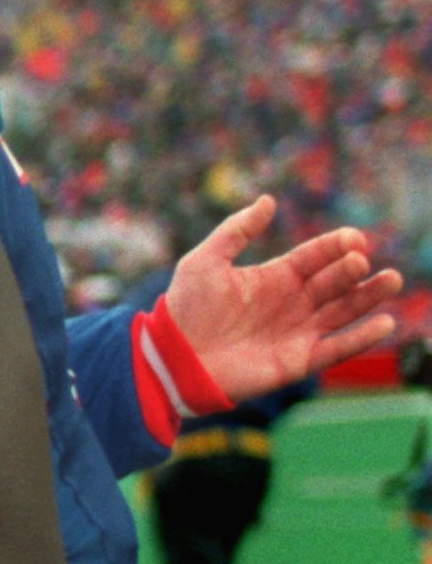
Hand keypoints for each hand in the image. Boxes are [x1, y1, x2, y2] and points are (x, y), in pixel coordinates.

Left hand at [166, 194, 401, 402]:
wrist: (173, 359)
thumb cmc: (184, 309)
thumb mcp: (205, 261)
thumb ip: (236, 230)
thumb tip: (268, 200)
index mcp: (275, 277)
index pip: (316, 256)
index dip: (336, 246)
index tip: (354, 239)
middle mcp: (291, 303)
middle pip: (336, 282)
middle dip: (353, 271)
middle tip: (360, 263)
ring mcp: (296, 333)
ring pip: (343, 312)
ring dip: (369, 297)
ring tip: (391, 281)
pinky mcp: (296, 362)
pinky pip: (335, 349)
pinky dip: (361, 339)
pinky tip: (384, 324)